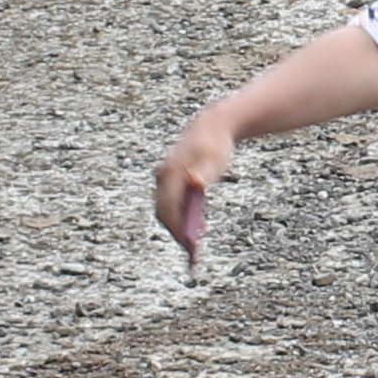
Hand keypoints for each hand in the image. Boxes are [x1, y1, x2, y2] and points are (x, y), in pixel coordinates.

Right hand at [152, 111, 234, 269]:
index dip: (177, 229)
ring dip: (177, 226)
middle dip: (176, 233)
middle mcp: (163, 176)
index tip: (189, 246)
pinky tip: (197, 226)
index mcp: (172, 173)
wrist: (211, 126)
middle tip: (192, 251)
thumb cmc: (215, 145)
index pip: (168, 208)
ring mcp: (164, 178)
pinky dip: (179, 217)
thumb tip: (196, 183)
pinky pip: (170, 203)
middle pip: (163, 212)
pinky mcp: (169, 180)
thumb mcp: (214, 161)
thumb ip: (205, 174)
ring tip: (195, 243)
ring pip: (165, 209)